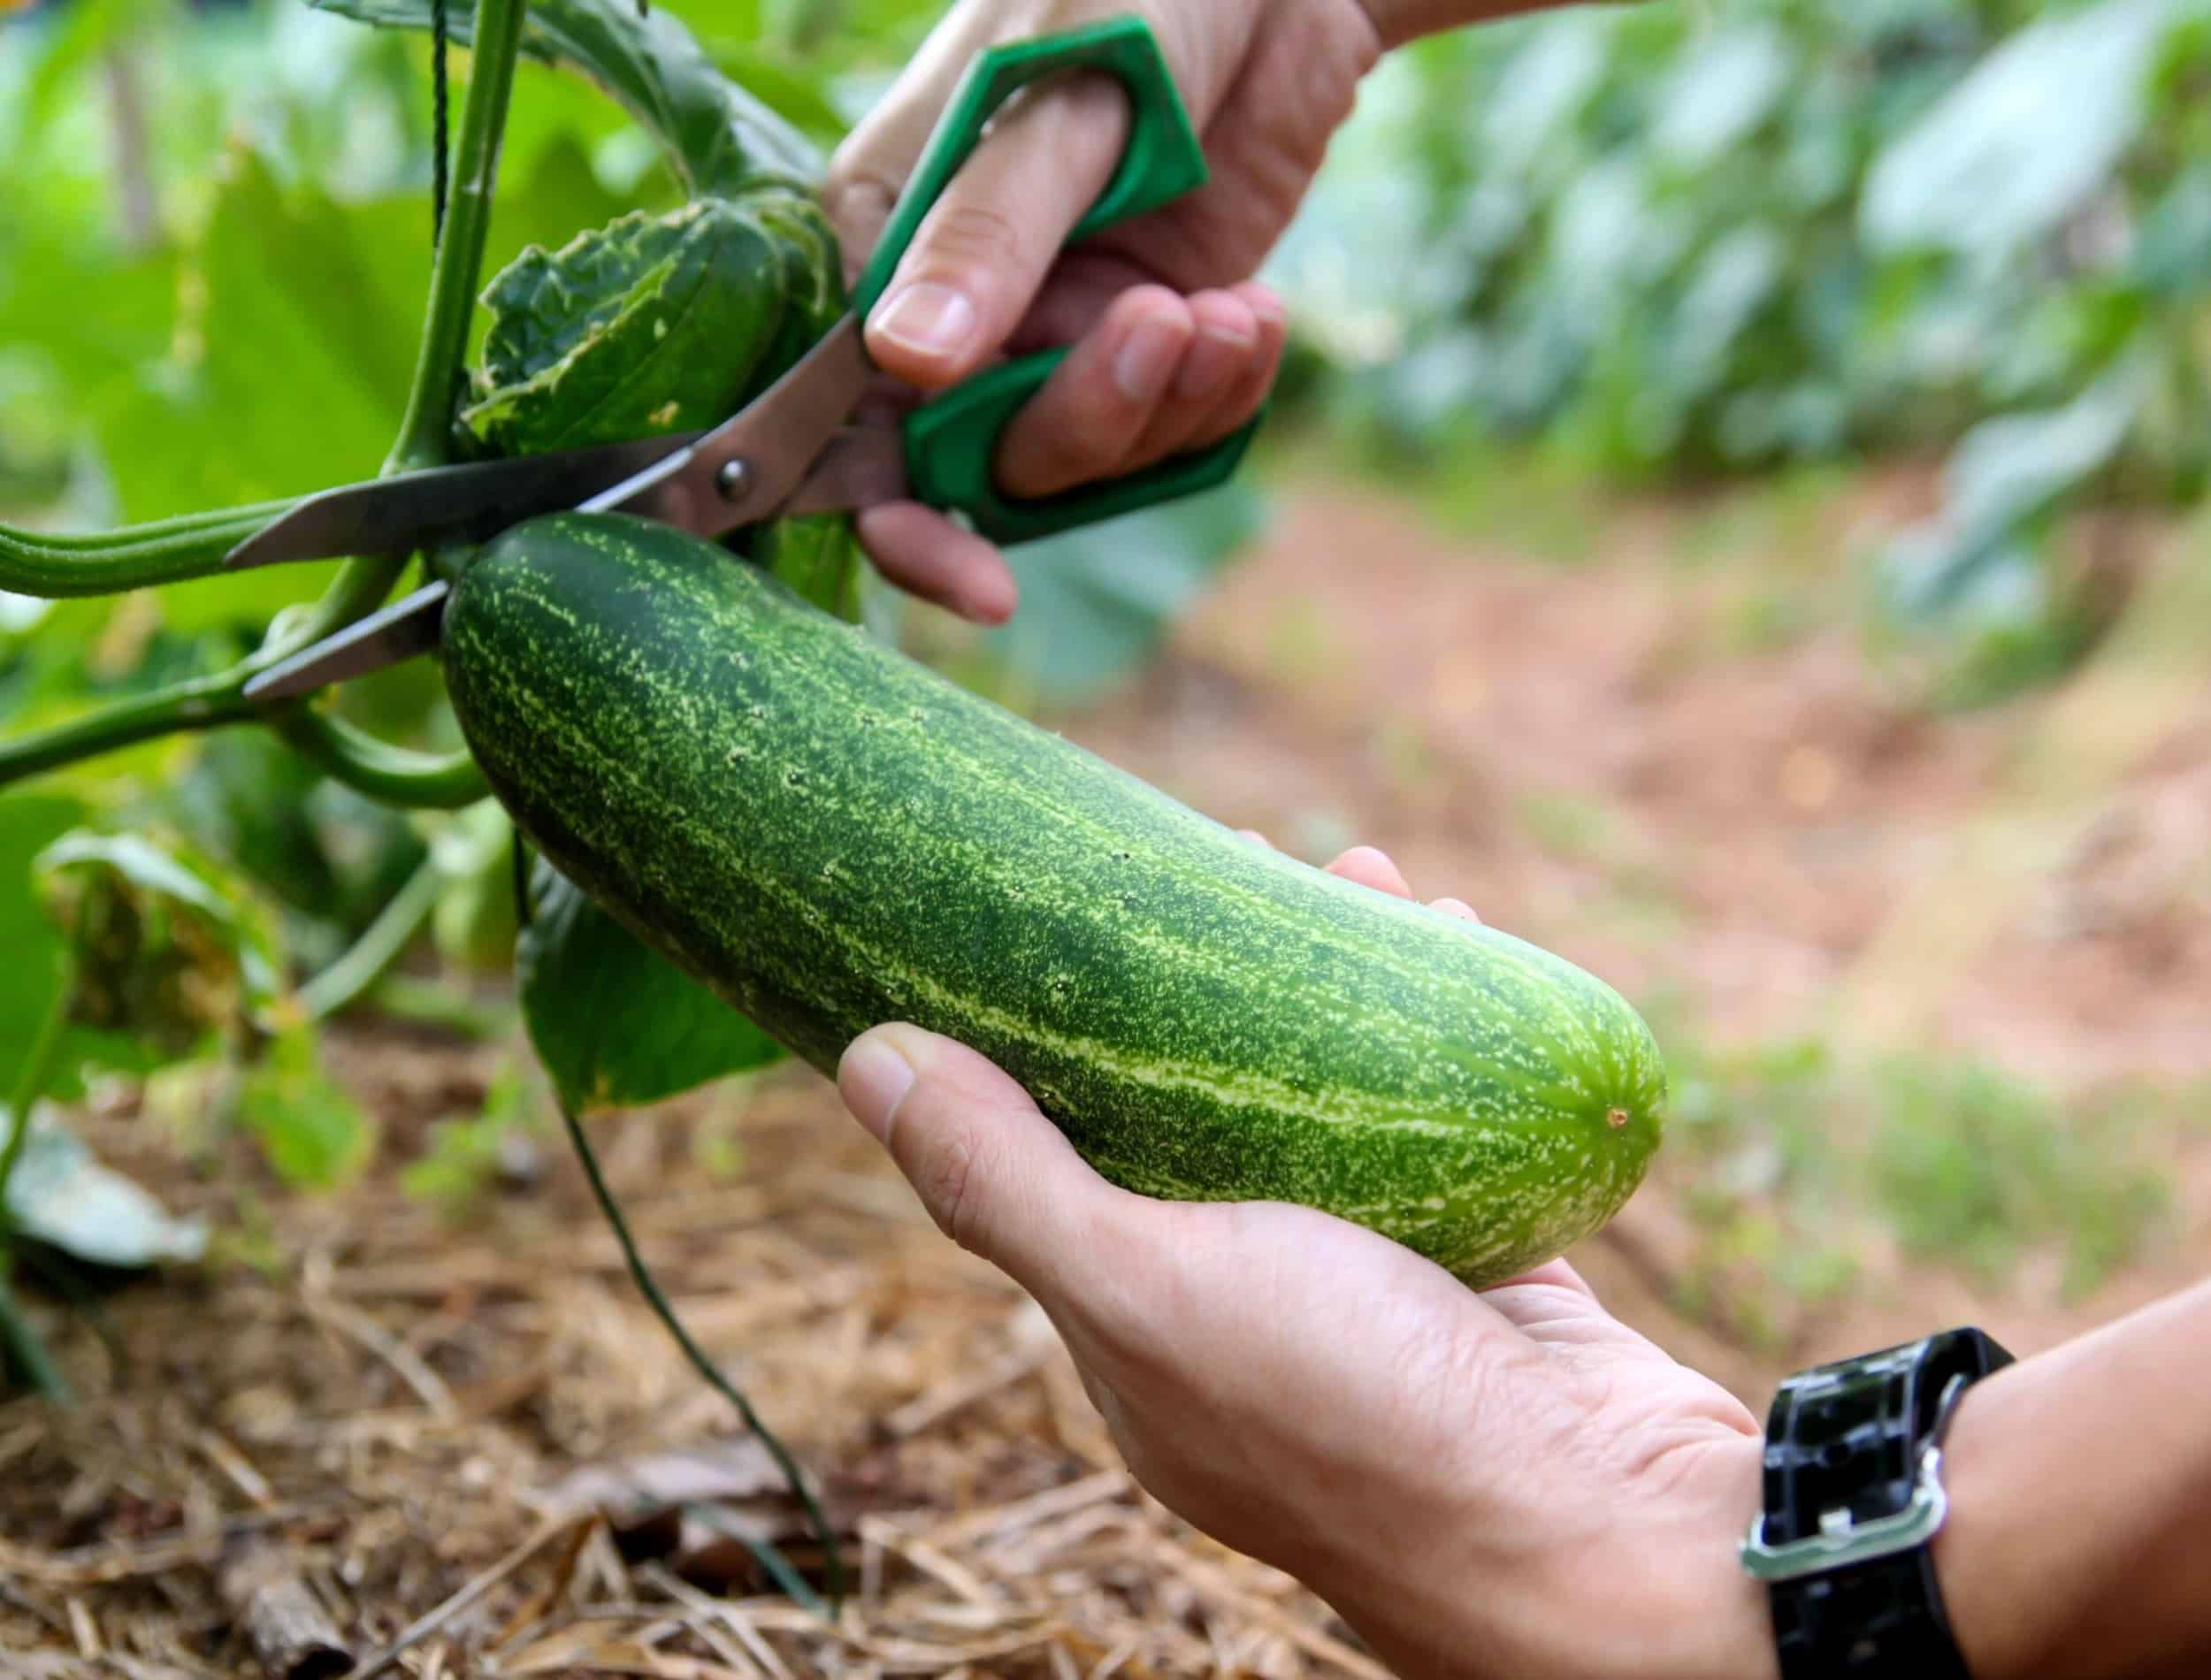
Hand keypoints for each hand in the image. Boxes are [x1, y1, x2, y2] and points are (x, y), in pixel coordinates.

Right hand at [824, 0, 1383, 622]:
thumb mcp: (1059, 102)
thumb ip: (989, 236)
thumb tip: (904, 366)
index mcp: (884, 237)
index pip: (855, 418)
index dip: (908, 521)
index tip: (982, 587)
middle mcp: (953, 305)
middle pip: (985, 456)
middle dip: (1086, 418)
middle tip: (1166, 325)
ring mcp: (1049, 327)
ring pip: (1081, 455)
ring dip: (1168, 404)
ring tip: (1234, 312)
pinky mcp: (1137, 336)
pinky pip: (1163, 429)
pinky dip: (1219, 395)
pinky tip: (1259, 318)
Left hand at [837, 844, 1777, 1679]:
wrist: (1612, 1536)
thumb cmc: (1360, 1419)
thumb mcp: (1150, 1291)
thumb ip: (1008, 1184)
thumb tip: (864, 1059)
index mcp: (1141, 1332)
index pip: (1069, 1152)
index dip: (1063, 1029)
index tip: (1078, 902)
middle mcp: (1248, 1309)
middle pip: (1209, 1109)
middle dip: (1214, 980)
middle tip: (1233, 851)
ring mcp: (1374, 1288)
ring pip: (1338, 1104)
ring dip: (1340, 985)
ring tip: (1357, 870)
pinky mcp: (1489, 1266)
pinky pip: (1452, 1122)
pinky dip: (1448, 1031)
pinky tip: (1458, 937)